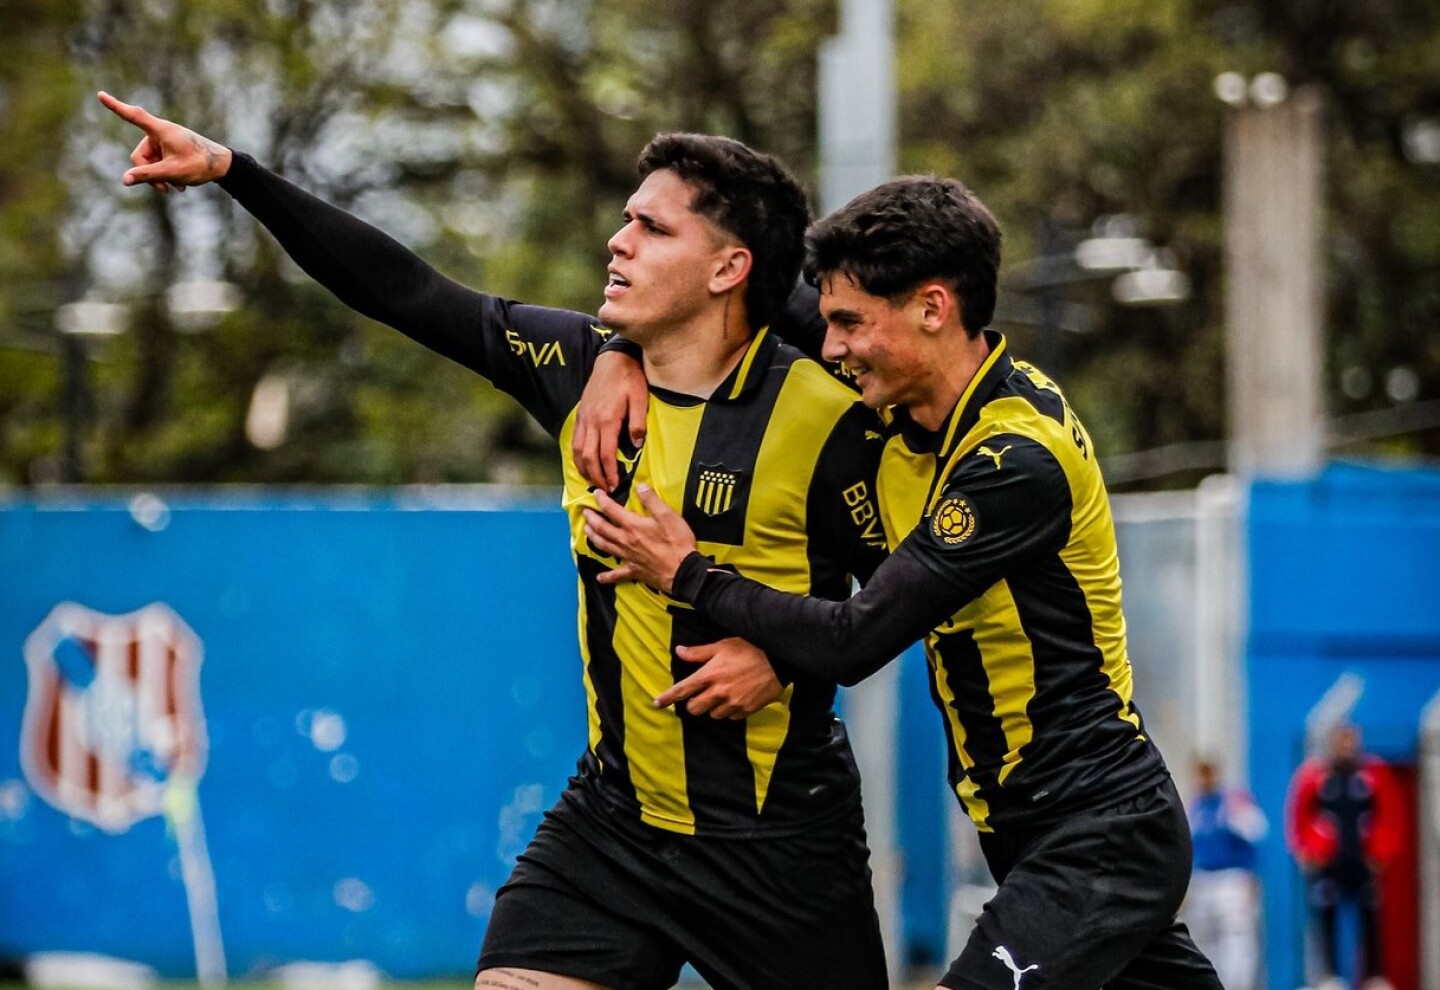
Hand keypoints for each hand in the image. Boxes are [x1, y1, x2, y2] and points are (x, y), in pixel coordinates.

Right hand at [97, 91, 232, 193]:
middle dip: (149, 173)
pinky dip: (165, 174)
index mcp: (161, 130)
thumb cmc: (200, 165)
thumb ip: (147, 175)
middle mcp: (160, 133)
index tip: (100, 94)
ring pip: (149, 162)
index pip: (134, 116)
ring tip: (177, 188)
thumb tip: (125, 180)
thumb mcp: (172, 172)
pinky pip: (157, 163)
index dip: (116, 107)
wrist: (223, 166)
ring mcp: (164, 141)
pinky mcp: (168, 149)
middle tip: (165, 190)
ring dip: (159, 177)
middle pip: (140, 156)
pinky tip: (179, 185)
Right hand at [571, 349, 647, 491]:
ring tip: (594, 482)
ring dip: (584, 469)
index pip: (605, 454)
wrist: (613, 359)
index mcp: (607, 419)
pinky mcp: (581, 415)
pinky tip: (584, 464)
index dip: (609, 473)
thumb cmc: (630, 378)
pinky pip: (575, 441)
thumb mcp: (640, 399)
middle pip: (588, 457)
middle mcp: (592, 421)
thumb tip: (636, 446)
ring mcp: (584, 418)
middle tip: (605, 491)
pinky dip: (577, 456)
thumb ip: (638, 424)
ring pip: (578, 450)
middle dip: (596, 477)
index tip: (615, 486)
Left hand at [583, 485, 695, 592]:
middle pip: (602, 528)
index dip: (601, 500)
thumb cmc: (677, 543)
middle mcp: (626, 541)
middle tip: (585, 512)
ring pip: (604, 546)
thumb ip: (652, 500)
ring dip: (593, 538)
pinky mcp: (634, 571)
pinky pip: (617, 574)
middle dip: (591, 519)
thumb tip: (640, 487)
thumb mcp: (668, 515)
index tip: (596, 494)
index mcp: (633, 526)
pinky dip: (607, 576)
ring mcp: (628, 557)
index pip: (611, 510)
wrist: (683, 570)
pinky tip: (600, 577)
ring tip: (587, 532)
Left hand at [654, 638, 782, 717]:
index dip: (667, 698)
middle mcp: (718, 692)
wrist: (778, 661)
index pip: (682, 690)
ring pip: (713, 714)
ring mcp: (733, 703)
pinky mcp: (746, 710)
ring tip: (724, 692)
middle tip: (702, 693)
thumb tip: (679, 651)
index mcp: (709, 675)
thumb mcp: (722, 645)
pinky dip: (730, 710)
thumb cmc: (749, 649)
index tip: (656, 703)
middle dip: (694, 703)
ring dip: (713, 707)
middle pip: (694, 708)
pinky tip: (737, 697)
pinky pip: (731, 717)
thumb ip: (698, 652)